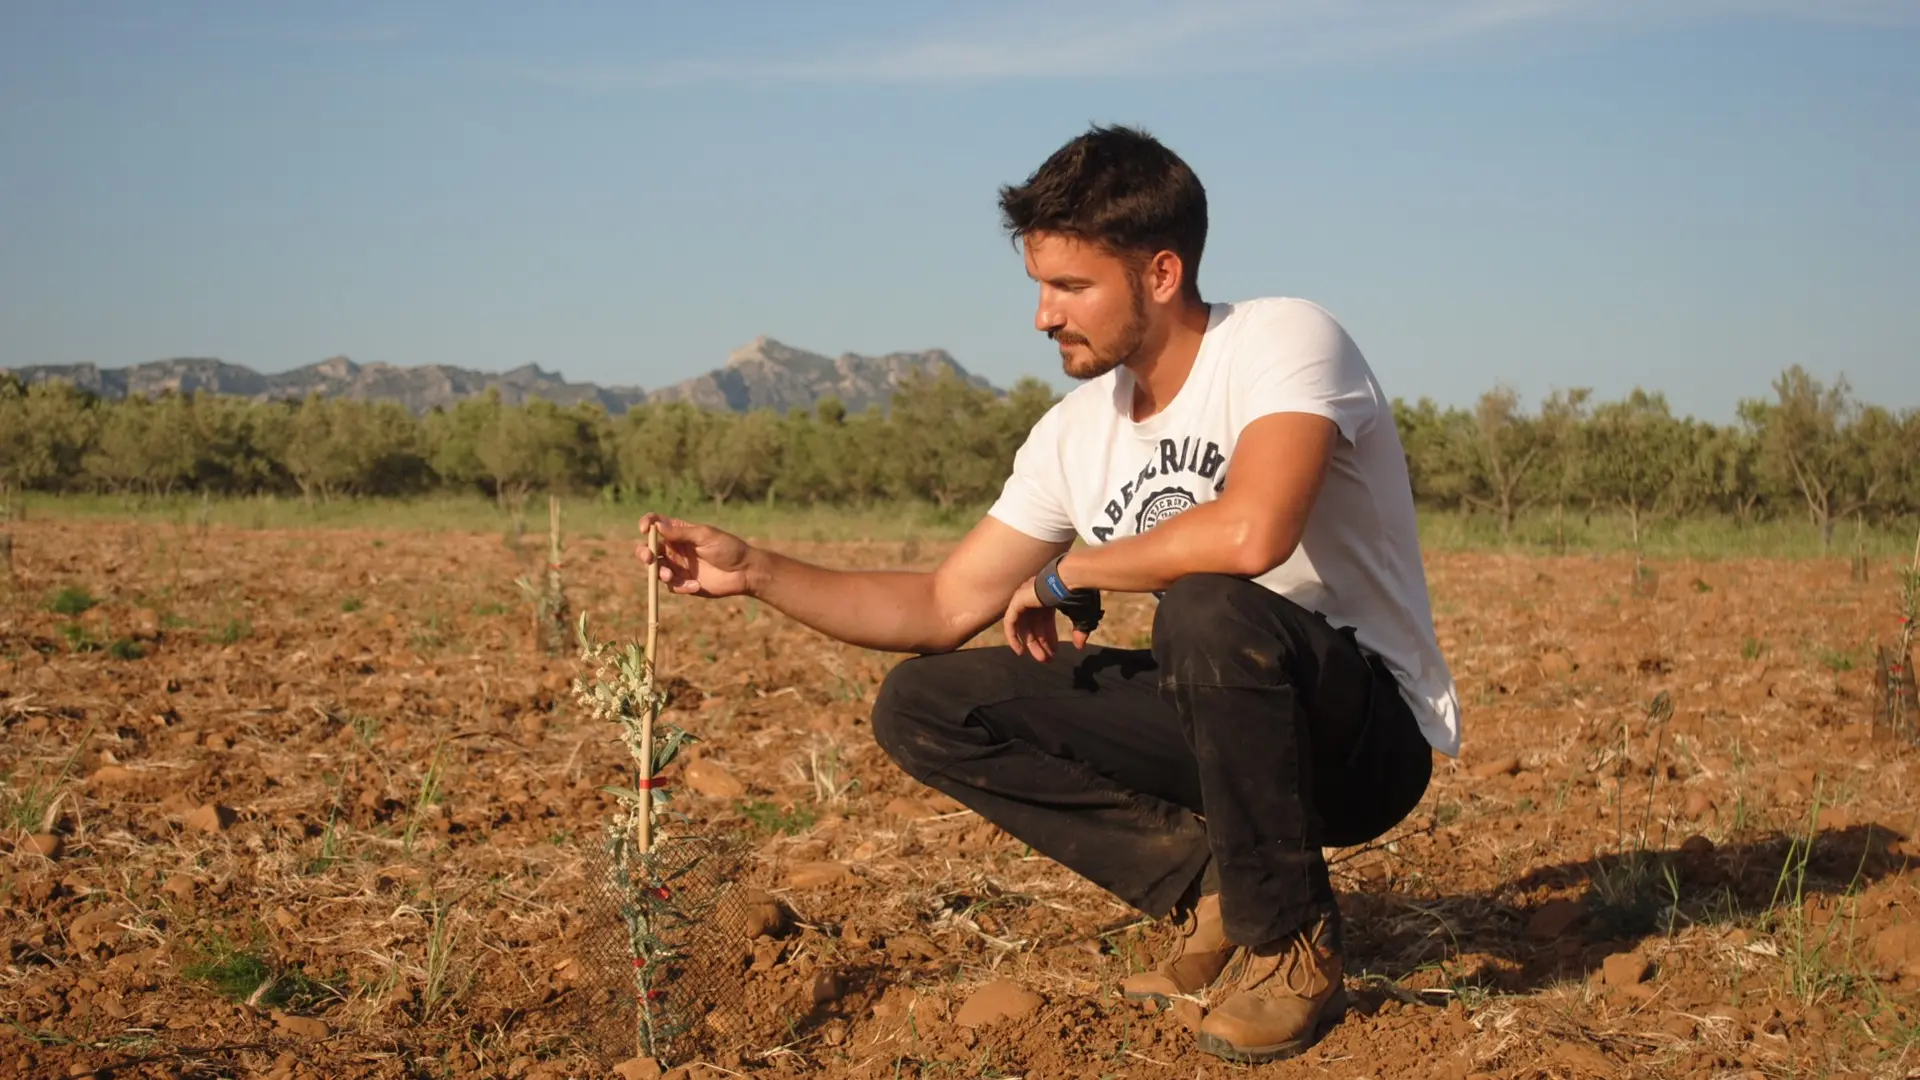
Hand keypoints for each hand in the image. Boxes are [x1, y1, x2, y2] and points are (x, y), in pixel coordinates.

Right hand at [636, 513, 756, 598]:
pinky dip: (680, 586)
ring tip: (670, 575)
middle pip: (649, 549)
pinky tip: (696, 585)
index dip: (647, 524)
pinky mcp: (683, 583)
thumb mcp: (705, 536)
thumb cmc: (728, 548)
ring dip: (659, 572)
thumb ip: (681, 533)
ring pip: (655, 569)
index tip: (645, 529)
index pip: (656, 524)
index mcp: (679, 532)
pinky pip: (671, 586)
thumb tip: (657, 526)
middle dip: (644, 553)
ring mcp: (678, 566)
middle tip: (648, 558)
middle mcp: (675, 548)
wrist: (744, 572)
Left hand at [1002, 577, 1094, 660]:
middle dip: (1041, 642)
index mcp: (1049, 596)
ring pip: (1024, 625)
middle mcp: (1036, 595)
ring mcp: (1025, 596)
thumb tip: (1079, 645)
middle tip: (1047, 659)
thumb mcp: (1082, 615)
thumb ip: (1080, 630)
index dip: (1050, 637)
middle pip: (1035, 624)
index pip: (1045, 620)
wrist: (1072, 578)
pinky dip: (1013, 636)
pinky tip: (1020, 651)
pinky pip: (1010, 622)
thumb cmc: (1080, 593)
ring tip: (1042, 659)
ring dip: (1031, 643)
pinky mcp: (1018, 600)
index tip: (1054, 652)